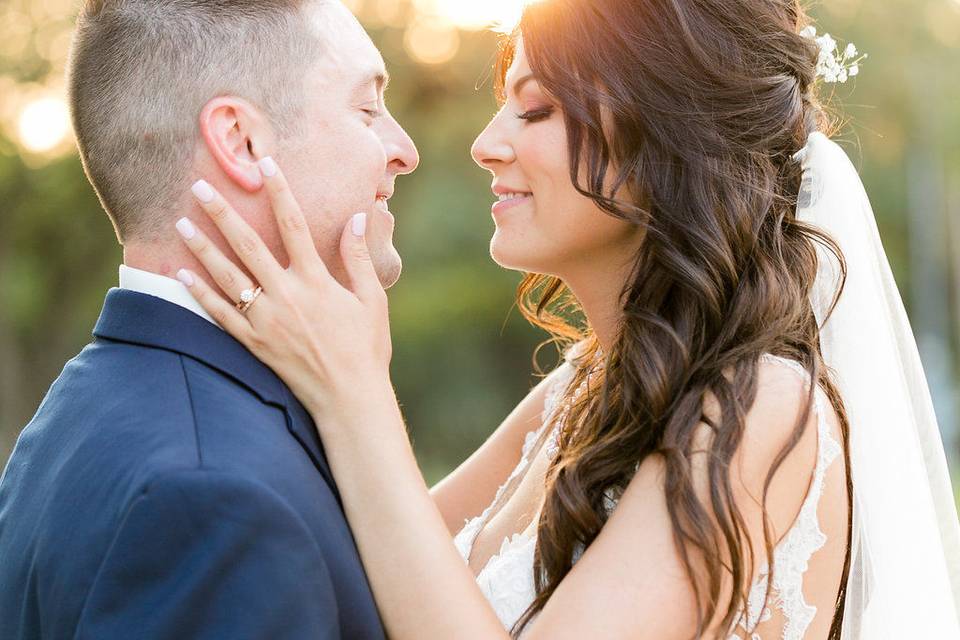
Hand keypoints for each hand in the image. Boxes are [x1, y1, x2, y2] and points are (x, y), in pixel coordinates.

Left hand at [175, 157, 392, 424]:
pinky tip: (182, 274)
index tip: (265, 163)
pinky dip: (200, 294)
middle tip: (198, 187)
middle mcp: (287, 295)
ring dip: (202, 247)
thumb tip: (356, 218)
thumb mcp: (371, 299)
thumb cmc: (366, 348)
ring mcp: (266, 320)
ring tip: (181, 223)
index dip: (279, 190)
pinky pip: (220, 315)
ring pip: (226, 276)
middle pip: (248, 245)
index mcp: (317, 280)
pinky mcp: (254, 343)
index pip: (294, 224)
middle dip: (223, 212)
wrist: (349, 398)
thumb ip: (357, 257)